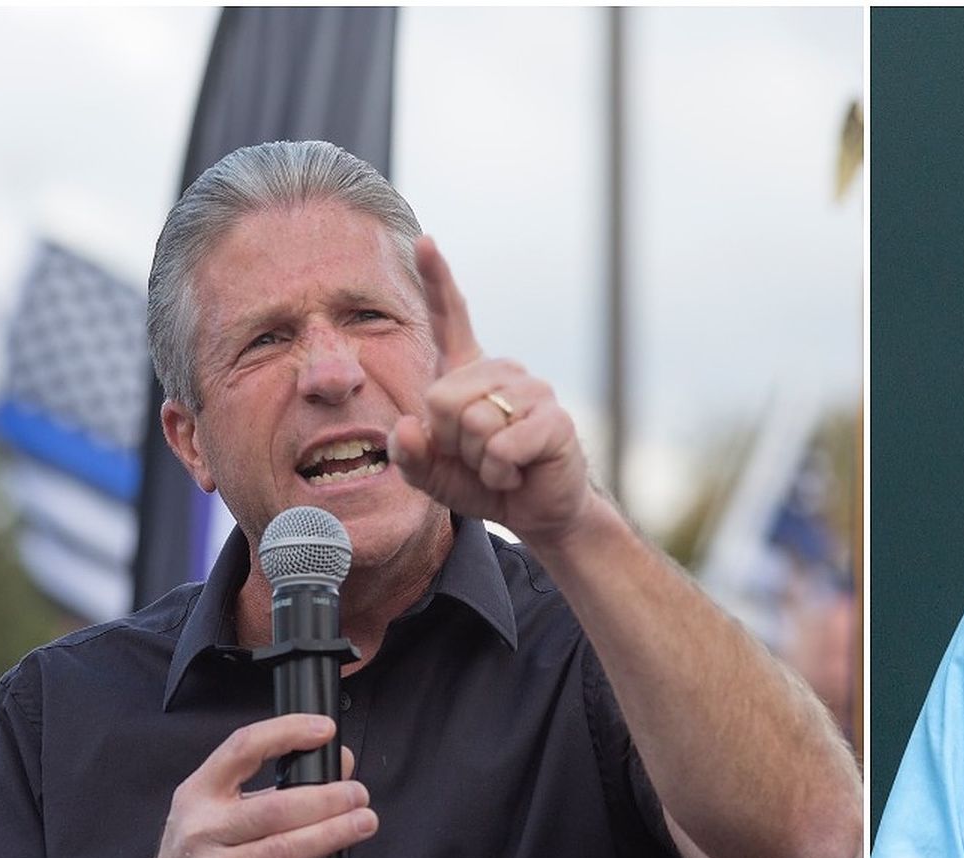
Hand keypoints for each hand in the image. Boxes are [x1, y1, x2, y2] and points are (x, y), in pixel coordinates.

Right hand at [129, 714, 372, 857]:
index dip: (286, 733)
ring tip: (363, 824)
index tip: (324, 729)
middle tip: (359, 795)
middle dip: (327, 799)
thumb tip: (338, 760)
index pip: (242, 748)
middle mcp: (202, 829)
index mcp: (200, 793)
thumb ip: (280, 786)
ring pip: (280, 850)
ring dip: (330, 836)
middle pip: (275, 807)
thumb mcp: (225, 812)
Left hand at [389, 236, 596, 543]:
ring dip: (477, 462)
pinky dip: (499, 474)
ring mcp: (533, 390)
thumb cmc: (481, 481)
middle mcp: (502, 371)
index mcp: (468, 373)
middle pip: (441, 397)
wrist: (536, 511)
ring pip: (472, 424)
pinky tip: (517, 473)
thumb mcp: (431, 473)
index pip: (451, 317)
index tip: (425, 241)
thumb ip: (408, 454)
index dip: (436, 278)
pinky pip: (500, 448)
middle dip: (448, 441)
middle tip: (476, 456)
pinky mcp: (554, 419)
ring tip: (500, 465)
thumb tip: (408, 427)